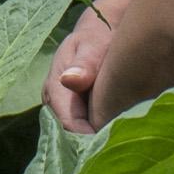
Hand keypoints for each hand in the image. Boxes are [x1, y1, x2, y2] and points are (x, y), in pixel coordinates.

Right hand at [46, 1, 113, 132]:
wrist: (101, 30)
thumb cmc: (99, 36)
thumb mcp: (93, 45)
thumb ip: (84, 64)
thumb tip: (69, 80)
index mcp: (55, 85)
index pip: (68, 124)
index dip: (89, 136)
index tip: (114, 139)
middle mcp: (53, 99)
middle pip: (69, 133)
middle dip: (91, 140)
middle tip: (120, 142)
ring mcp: (60, 105)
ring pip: (74, 133)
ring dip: (93, 138)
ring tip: (119, 139)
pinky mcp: (70, 108)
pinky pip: (80, 127)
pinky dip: (96, 131)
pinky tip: (114, 132)